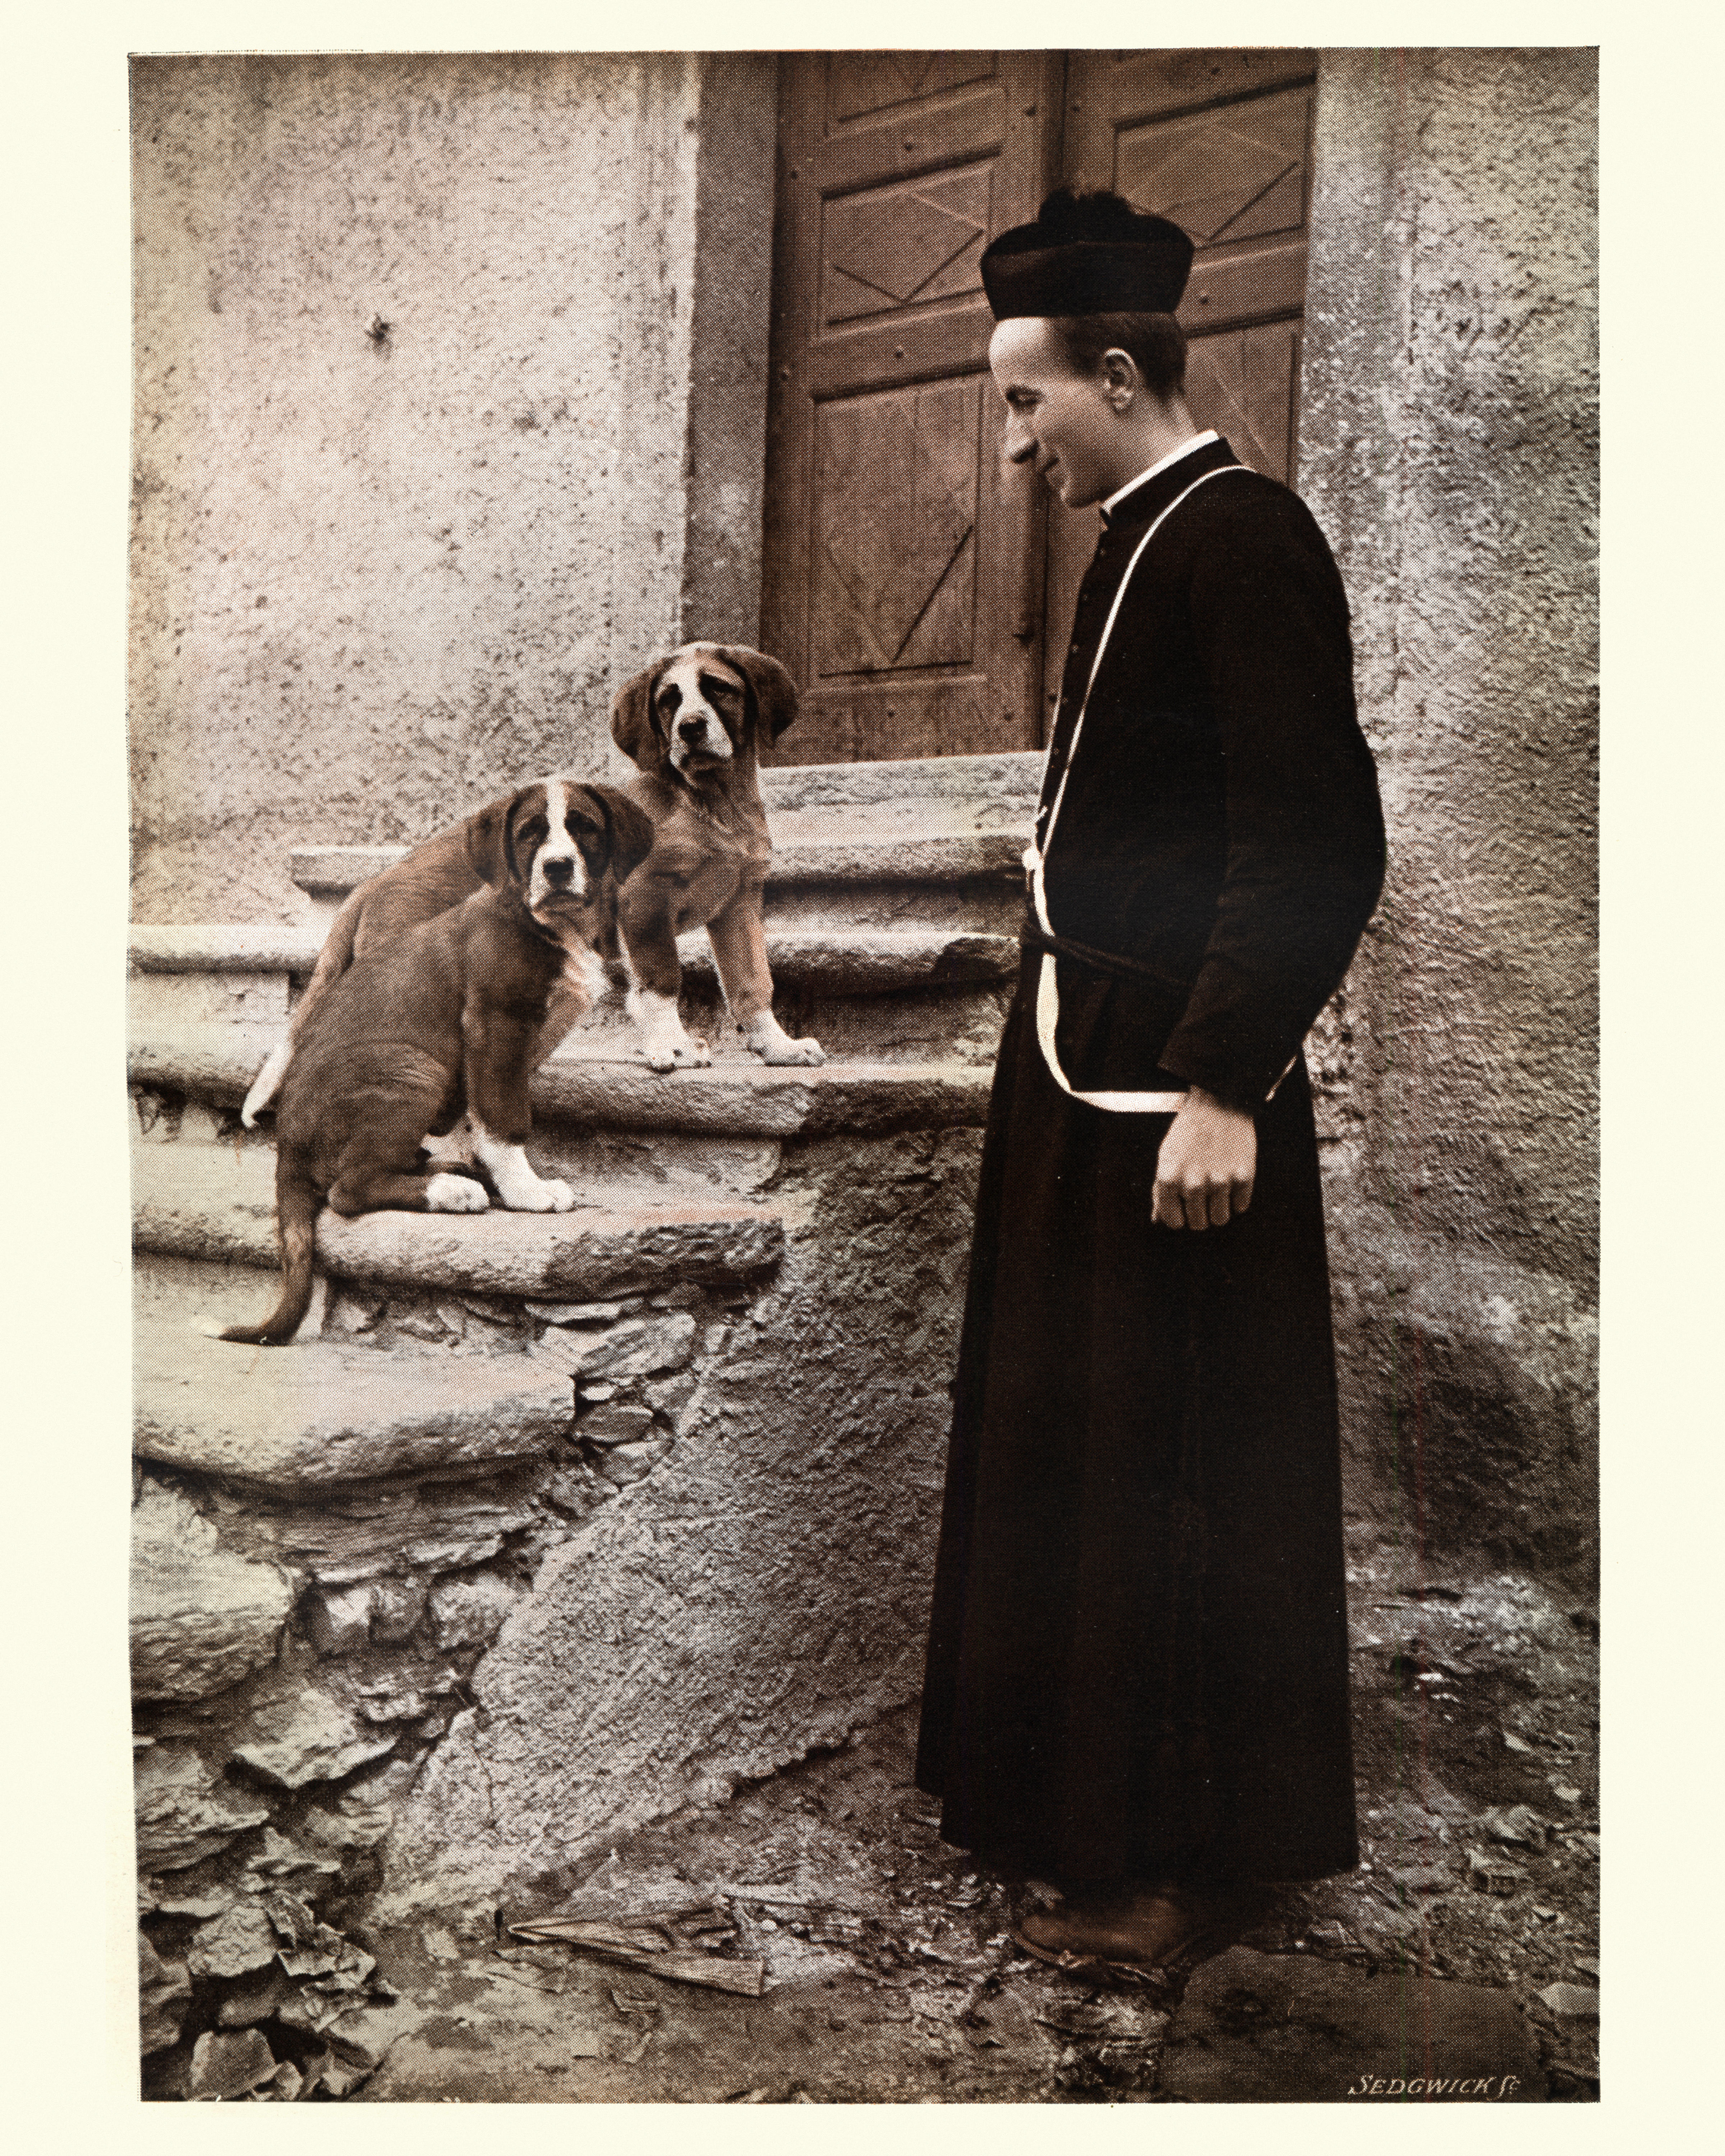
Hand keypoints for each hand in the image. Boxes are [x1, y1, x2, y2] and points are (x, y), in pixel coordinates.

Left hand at [1153, 1088, 1256, 1229]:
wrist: (1219, 1103)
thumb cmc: (1189, 1131)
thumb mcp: (1166, 1157)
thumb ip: (1161, 1191)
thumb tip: (1158, 1220)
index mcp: (1169, 1179)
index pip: (1173, 1221)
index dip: (1178, 1218)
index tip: (1183, 1209)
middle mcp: (1193, 1184)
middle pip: (1198, 1224)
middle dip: (1200, 1215)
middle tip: (1202, 1198)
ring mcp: (1220, 1181)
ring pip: (1220, 1219)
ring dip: (1219, 1210)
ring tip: (1217, 1191)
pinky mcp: (1243, 1177)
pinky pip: (1241, 1206)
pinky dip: (1237, 1198)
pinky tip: (1232, 1179)